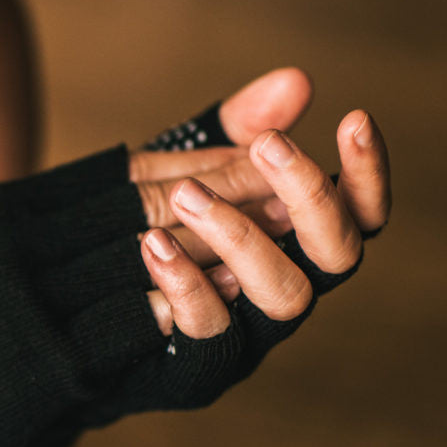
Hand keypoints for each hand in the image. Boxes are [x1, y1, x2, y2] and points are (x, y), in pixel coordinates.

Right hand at [0, 68, 391, 446]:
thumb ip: (34, 229)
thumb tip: (102, 205)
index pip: (116, 173)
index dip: (197, 158)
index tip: (259, 147)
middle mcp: (9, 246)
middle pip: (142, 205)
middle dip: (230, 187)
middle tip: (298, 174)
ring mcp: (22, 304)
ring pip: (145, 261)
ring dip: (222, 245)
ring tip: (283, 237)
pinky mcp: (36, 366)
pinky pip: (126, 330)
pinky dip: (182, 311)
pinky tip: (226, 304)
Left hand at [128, 68, 390, 339]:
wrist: (78, 310)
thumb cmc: (151, 230)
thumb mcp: (185, 169)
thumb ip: (236, 131)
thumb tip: (296, 80)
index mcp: (298, 243)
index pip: (361, 213)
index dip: (368, 173)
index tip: (353, 118)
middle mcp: (289, 288)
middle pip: (338, 253)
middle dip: (310, 194)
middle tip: (266, 145)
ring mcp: (251, 333)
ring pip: (285, 294)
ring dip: (242, 235)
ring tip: (185, 193)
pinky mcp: (200, 365)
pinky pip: (210, 328)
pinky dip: (188, 284)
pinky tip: (152, 244)